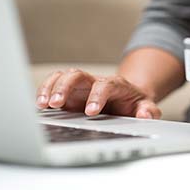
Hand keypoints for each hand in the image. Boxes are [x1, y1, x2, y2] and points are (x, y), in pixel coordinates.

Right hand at [35, 69, 160, 118]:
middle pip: (78, 75)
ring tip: (43, 105)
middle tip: (57, 104)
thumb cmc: (135, 103)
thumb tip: (145, 115)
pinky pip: (54, 84)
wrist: (128, 98)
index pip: (105, 85)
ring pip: (63, 77)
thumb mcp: (146, 107)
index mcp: (116, 85)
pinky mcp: (70, 92)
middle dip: (65, 87)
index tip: (90, 112)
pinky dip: (45, 91)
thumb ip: (148, 111)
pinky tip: (40, 105)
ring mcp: (81, 86)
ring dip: (51, 88)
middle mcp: (95, 82)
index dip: (97, 96)